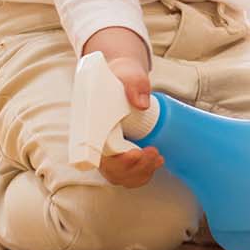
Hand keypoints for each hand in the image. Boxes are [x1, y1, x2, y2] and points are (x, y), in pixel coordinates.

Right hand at [83, 26, 159, 187]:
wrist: (122, 76)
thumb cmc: (122, 75)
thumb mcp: (129, 74)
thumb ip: (134, 84)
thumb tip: (142, 103)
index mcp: (93, 125)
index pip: (98, 154)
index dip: (116, 162)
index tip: (134, 155)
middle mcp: (98, 141)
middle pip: (111, 170)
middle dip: (134, 168)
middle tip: (153, 153)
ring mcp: (109, 149)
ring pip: (119, 175)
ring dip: (140, 173)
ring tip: (157, 157)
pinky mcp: (120, 151)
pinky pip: (127, 173)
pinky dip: (142, 174)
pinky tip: (155, 161)